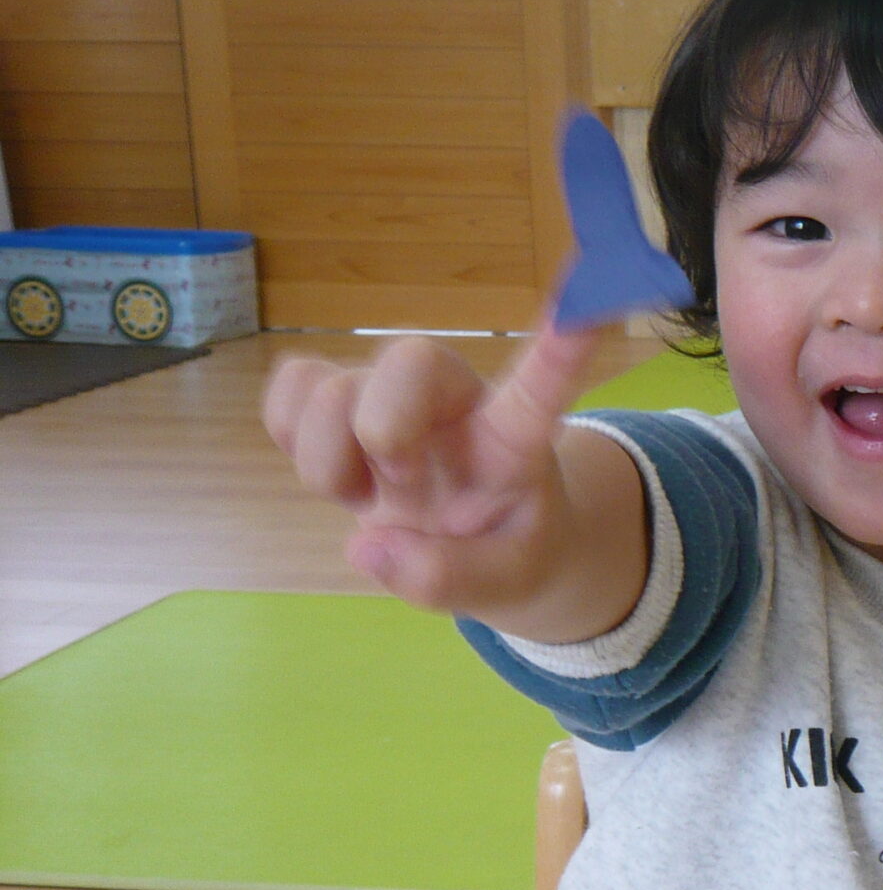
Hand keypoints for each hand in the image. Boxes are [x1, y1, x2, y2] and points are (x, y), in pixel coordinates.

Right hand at [262, 325, 612, 622]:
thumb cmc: (505, 545)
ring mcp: (390, 399)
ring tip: (368, 495)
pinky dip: (291, 439)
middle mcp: (451, 400)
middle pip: (405, 359)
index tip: (589, 306)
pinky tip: (338, 475)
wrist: (474, 544)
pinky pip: (286, 394)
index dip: (562, 348)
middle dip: (384, 426)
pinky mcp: (338, 404)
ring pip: (328, 388)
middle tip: (402, 483)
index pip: (543, 383)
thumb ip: (452, 578)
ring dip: (328, 457)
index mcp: (514, 436)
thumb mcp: (507, 583)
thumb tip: (371, 547)